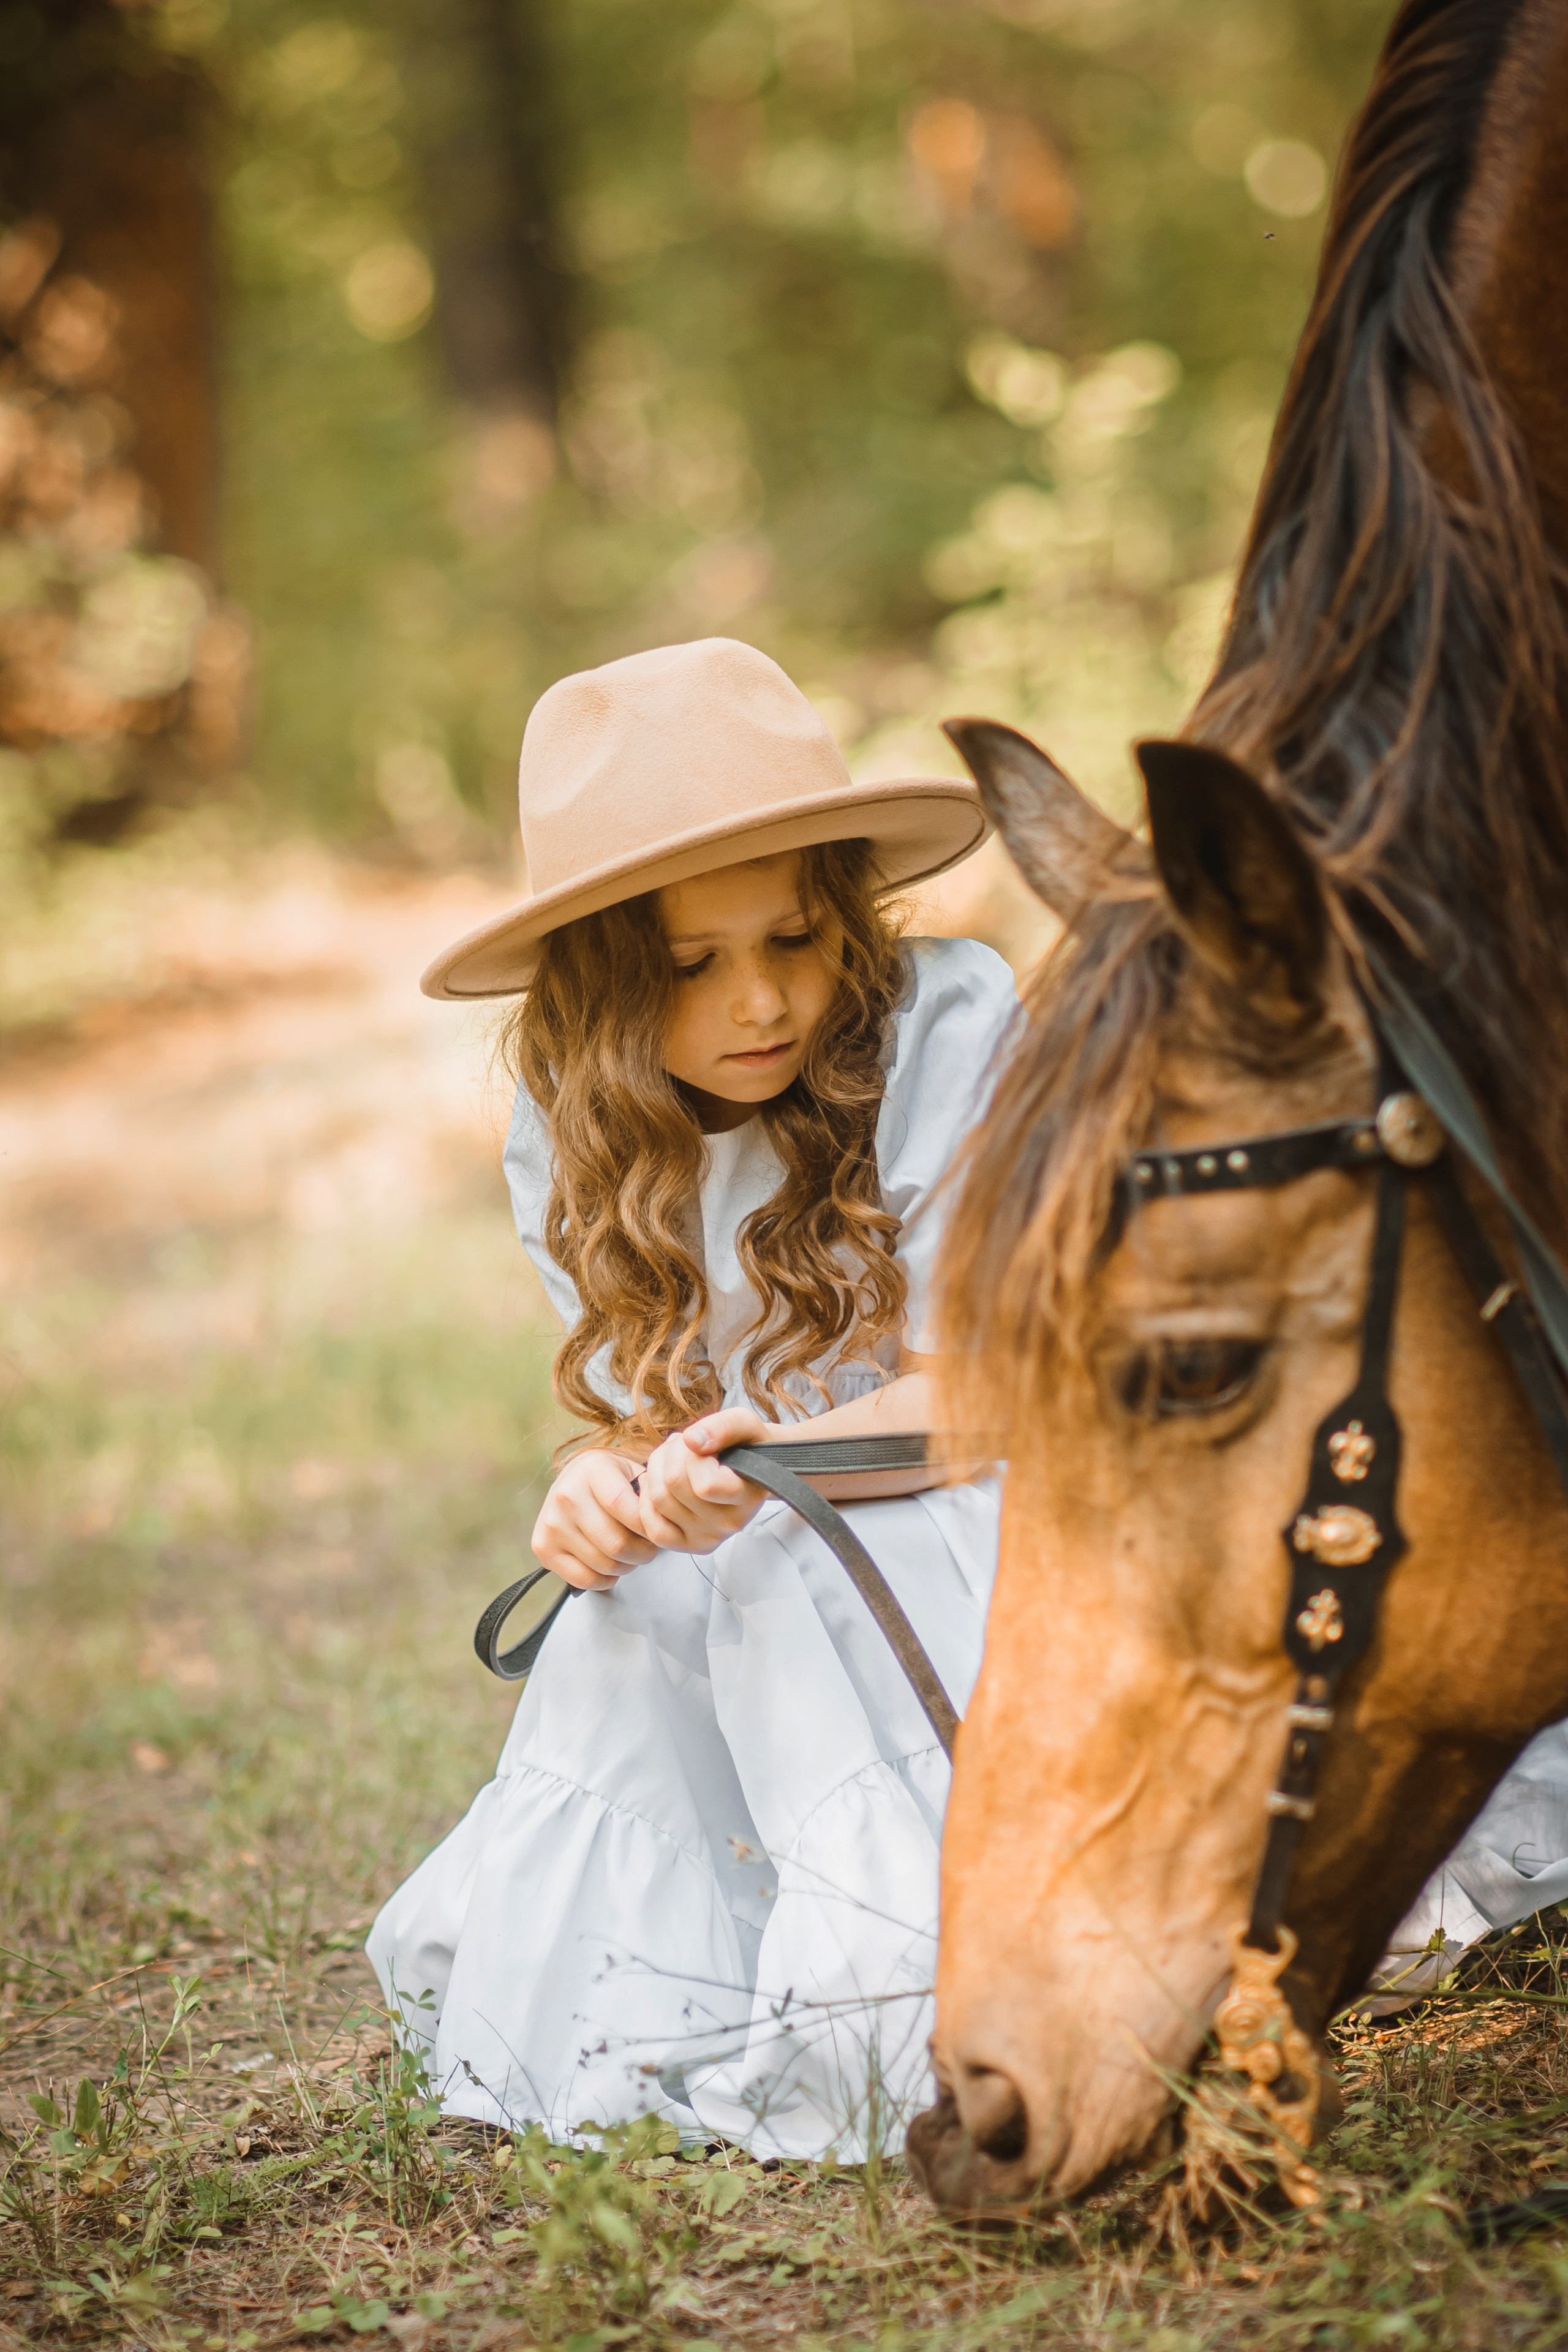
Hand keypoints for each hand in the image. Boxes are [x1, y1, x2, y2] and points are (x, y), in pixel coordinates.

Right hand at [532, 1451, 658, 1590]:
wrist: (572, 1481)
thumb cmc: (608, 1481)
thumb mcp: (630, 1471)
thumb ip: (648, 1493)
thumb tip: (659, 1521)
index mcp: (592, 1470)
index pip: (622, 1507)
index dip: (646, 1527)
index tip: (656, 1532)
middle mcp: (566, 1495)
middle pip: (616, 1544)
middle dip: (643, 1553)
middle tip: (648, 1548)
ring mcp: (552, 1523)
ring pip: (604, 1565)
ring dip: (626, 1567)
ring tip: (629, 1553)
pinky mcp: (543, 1547)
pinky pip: (584, 1579)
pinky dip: (605, 1580)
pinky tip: (609, 1565)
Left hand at [635, 1406, 774, 1554]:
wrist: (751, 1469)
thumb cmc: (746, 1446)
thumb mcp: (745, 1424)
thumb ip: (723, 1427)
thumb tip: (692, 1440)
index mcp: (748, 1497)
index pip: (706, 1485)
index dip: (694, 1457)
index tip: (704, 1446)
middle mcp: (729, 1524)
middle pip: (674, 1486)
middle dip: (671, 1454)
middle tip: (683, 1445)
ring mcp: (708, 1538)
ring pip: (659, 1500)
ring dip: (657, 1469)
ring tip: (672, 1458)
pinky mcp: (688, 1545)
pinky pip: (653, 1529)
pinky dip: (647, 1501)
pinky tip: (656, 1483)